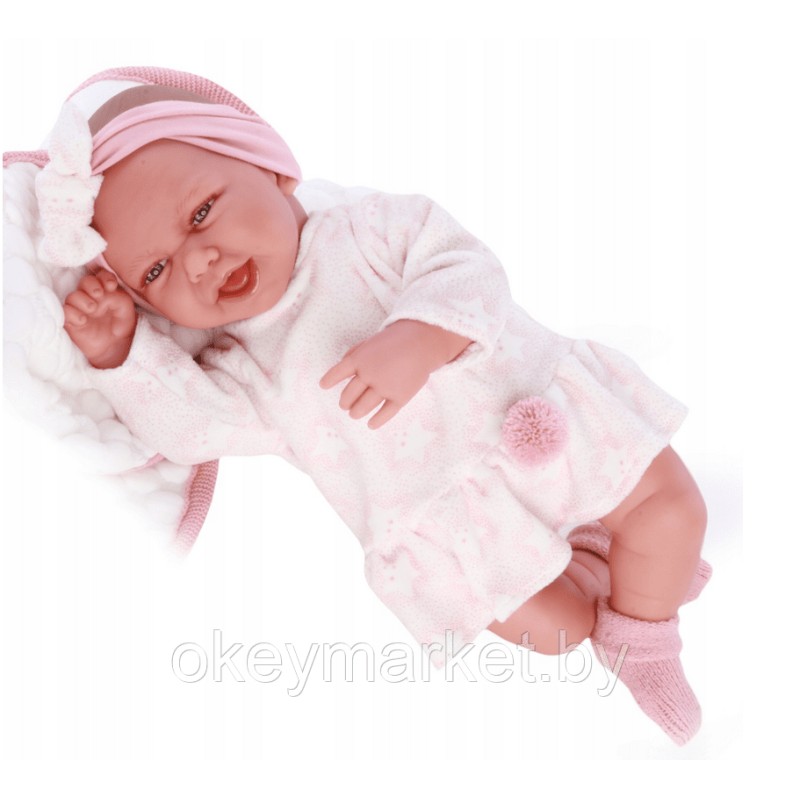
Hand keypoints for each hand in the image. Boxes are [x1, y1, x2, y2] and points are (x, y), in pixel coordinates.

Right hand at [63, 272, 136, 368]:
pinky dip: (72, 314)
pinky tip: (83, 320)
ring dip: (82, 300)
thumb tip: (104, 293)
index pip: (101, 275)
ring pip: (72, 296)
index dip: (104, 277)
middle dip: (91, 285)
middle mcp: (90, 296)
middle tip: (99, 295)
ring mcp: (79, 308)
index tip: (111, 286)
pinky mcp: (71, 321)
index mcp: (105, 289)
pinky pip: (65, 312)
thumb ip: (118, 297)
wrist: (115, 345)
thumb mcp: (125, 308)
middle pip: (85, 282)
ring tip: (92, 309)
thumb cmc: (120, 324)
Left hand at [319, 320, 470, 428]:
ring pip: (363, 408)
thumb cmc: (395, 341)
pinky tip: (371, 424)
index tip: (323, 386)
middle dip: (345, 402)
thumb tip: (340, 370)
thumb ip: (354, 355)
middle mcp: (369, 374)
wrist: (423, 342)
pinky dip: (376, 421)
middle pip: (349, 396)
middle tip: (344, 405)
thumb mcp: (370, 342)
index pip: (337, 373)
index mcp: (359, 359)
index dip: (329, 380)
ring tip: (354, 414)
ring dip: (355, 413)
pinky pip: (385, 413)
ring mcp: (385, 387)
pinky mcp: (400, 397)